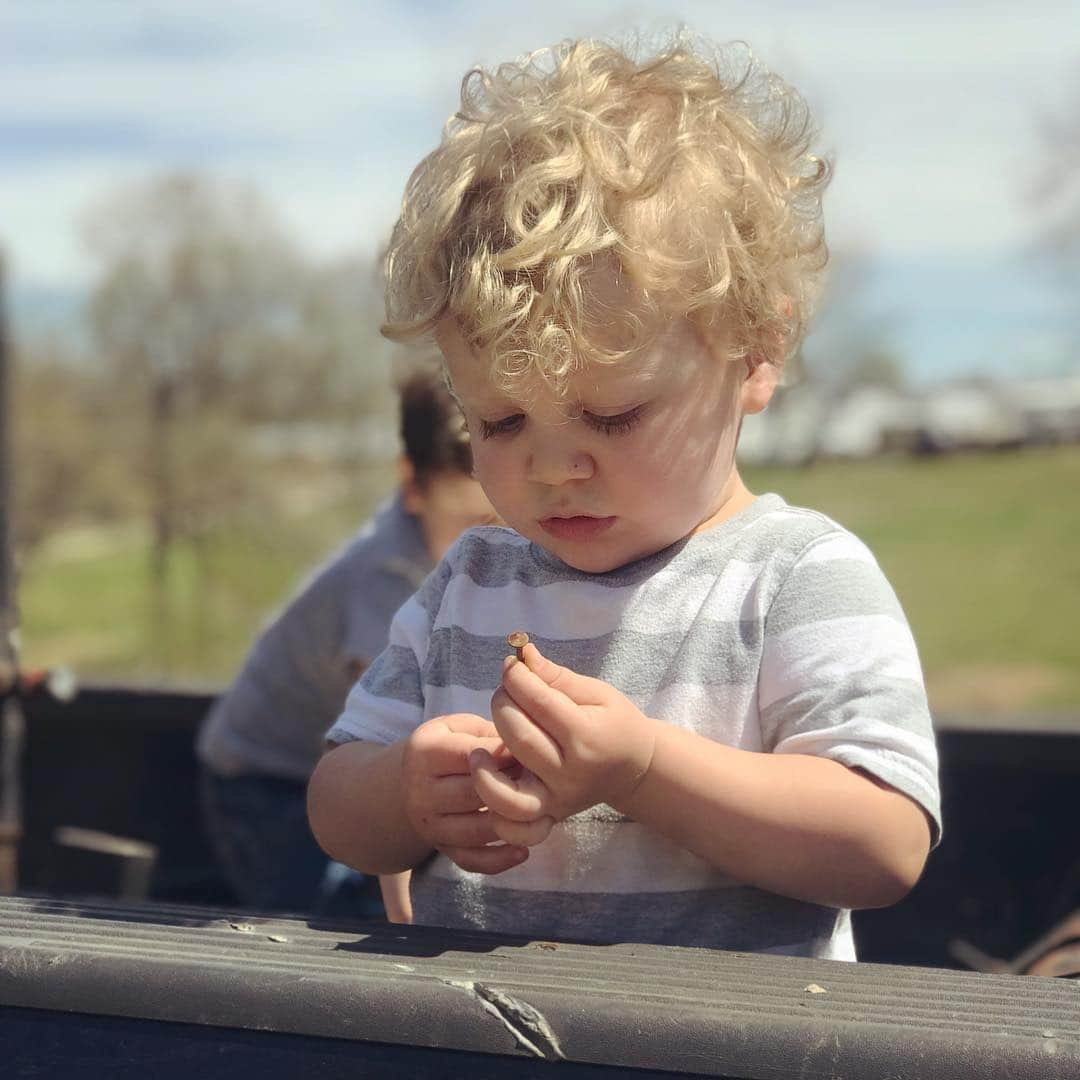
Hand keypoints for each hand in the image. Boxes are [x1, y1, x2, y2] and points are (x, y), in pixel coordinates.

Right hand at [401, 714, 527, 873]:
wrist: (409, 782)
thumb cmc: (446, 746)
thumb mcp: (459, 726)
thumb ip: (488, 733)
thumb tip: (523, 752)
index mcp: (425, 752)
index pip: (471, 757)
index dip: (505, 756)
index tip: (529, 753)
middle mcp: (421, 791)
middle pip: (475, 795)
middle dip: (511, 788)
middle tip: (539, 782)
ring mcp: (429, 824)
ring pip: (476, 830)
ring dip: (510, 823)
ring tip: (538, 810)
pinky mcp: (440, 847)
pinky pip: (470, 860)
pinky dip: (498, 860)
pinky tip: (522, 850)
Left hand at [470, 644, 657, 845]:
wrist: (635, 769)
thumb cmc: (615, 723)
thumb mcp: (596, 693)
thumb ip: (556, 677)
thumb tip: (523, 654)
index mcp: (587, 736)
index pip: (540, 703)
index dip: (517, 678)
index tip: (511, 664)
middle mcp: (571, 773)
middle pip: (521, 739)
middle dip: (502, 705)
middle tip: (504, 692)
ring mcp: (558, 799)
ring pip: (509, 794)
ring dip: (485, 770)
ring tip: (478, 749)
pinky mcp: (548, 815)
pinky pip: (514, 826)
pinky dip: (494, 810)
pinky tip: (488, 782)